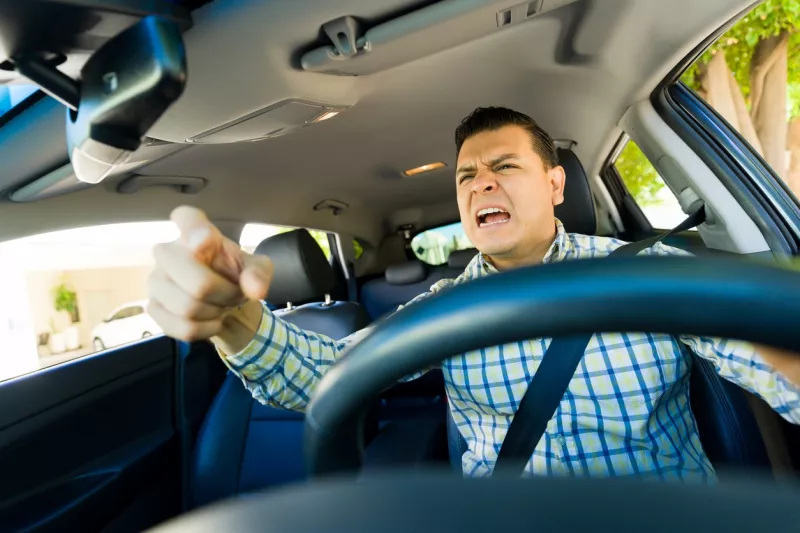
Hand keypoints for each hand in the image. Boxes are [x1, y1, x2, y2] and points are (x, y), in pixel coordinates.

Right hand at [147, 206, 272, 348]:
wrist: (223, 300)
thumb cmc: (234, 273)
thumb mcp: (256, 268)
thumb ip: (259, 273)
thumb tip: (255, 289)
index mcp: (195, 230)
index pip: (187, 219)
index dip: (195, 231)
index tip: (206, 239)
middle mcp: (167, 250)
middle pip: (197, 283)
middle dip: (225, 296)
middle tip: (235, 294)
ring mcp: (155, 280)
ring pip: (188, 308)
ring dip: (216, 312)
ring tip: (223, 305)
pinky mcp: (153, 307)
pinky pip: (184, 327)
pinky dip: (206, 329)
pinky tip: (211, 319)